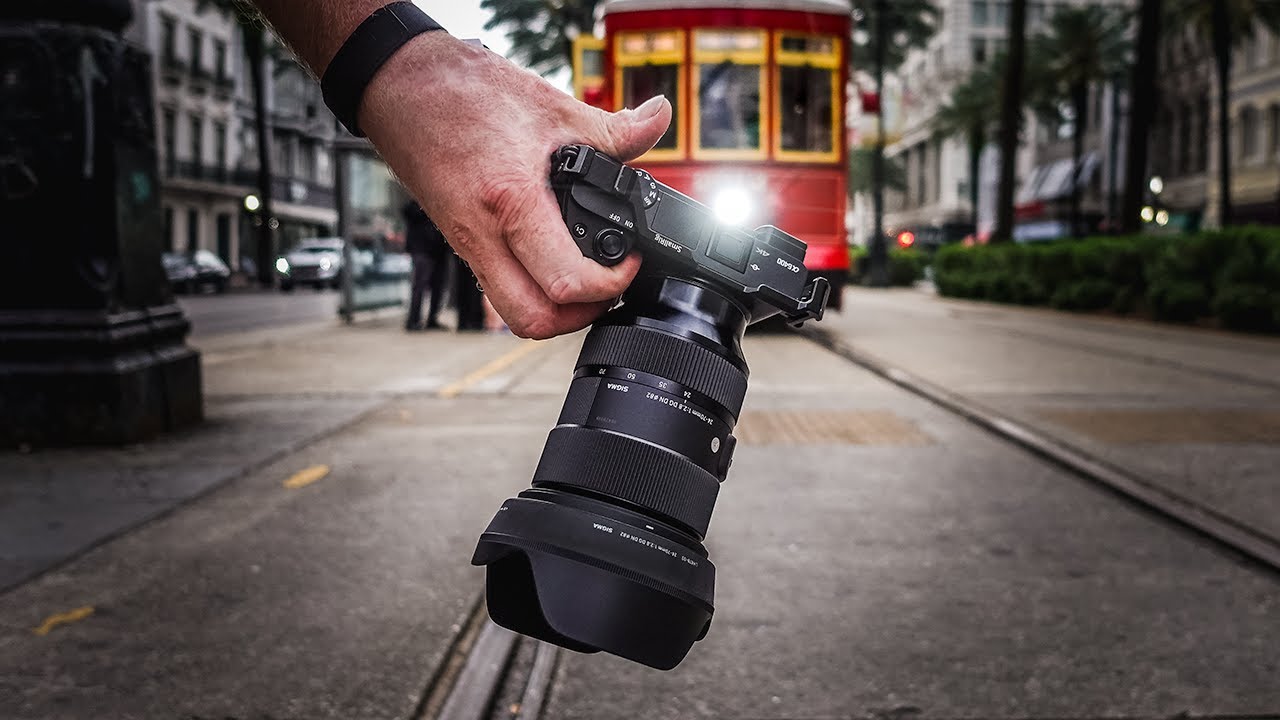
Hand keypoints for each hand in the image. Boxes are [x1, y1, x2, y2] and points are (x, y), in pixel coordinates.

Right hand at [358, 34, 671, 338]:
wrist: (398, 86)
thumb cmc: (463, 92)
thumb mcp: (550, 105)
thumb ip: (612, 127)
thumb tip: (659, 119)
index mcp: (511, 202)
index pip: (566, 281)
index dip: (610, 284)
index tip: (628, 261)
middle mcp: (484, 236)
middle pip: (534, 321)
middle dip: (581, 316)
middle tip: (608, 284)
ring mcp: (467, 246)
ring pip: (511, 314)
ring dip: (554, 311)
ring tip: (584, 279)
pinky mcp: (461, 244)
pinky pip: (497, 289)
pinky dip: (530, 289)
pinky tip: (552, 260)